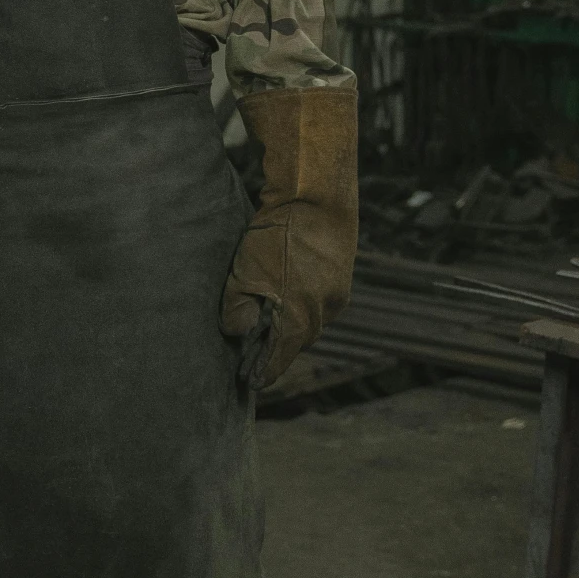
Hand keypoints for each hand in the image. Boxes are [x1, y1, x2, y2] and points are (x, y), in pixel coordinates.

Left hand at [221, 88, 357, 390]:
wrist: (318, 194)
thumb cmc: (278, 234)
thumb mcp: (246, 273)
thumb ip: (238, 309)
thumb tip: (235, 333)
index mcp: (299, 320)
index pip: (279, 359)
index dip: (263, 372)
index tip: (250, 383)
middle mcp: (323, 314)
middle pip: (296, 343)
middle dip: (276, 351)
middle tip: (253, 357)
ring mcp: (337, 295)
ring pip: (309, 321)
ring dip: (290, 326)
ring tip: (270, 327)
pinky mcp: (343, 276)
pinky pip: (319, 302)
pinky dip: (302, 305)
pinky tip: (288, 296)